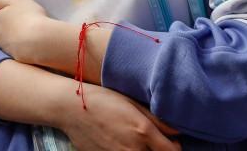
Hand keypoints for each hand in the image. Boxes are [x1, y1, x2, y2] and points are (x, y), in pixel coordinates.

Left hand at [0, 0, 53, 63]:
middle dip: (10, 28)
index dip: (10, 16)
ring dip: (14, 39)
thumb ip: (2, 0)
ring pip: (6, 41)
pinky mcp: (11, 57)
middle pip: (1, 29)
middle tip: (24, 26)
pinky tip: (29, 46)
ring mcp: (3, 46)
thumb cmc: (30, 15)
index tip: (20, 16)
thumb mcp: (18, 0)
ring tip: (28, 37)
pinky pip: (14, 51)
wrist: (39, 39)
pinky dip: (19, 48)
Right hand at [61, 83, 180, 150]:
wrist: (69, 108)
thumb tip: (177, 131)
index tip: (171, 142)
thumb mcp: (131, 103)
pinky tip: (119, 144)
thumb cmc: (101, 100)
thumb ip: (157, 119)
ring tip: (134, 141)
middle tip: (154, 143)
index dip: (175, 147)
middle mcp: (133, 149)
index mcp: (143, 131)